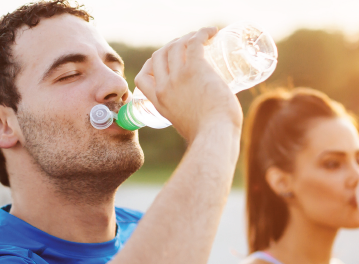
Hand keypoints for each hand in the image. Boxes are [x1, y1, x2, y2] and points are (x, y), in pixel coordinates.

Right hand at [133, 27, 242, 141]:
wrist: (215, 136)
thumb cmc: (209, 136)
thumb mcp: (187, 127)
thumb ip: (189, 119)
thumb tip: (204, 118)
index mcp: (159, 102)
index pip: (142, 78)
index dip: (151, 66)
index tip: (165, 62)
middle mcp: (164, 87)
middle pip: (159, 56)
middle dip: (171, 46)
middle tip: (189, 46)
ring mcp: (178, 77)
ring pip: (176, 46)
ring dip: (188, 37)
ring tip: (203, 37)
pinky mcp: (195, 69)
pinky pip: (194, 42)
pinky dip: (203, 33)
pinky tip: (212, 31)